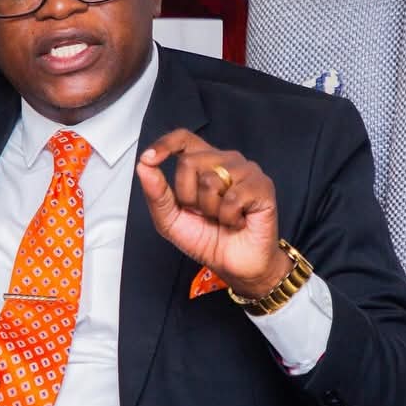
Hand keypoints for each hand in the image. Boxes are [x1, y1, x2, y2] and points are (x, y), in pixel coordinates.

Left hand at [135, 129, 291, 297]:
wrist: (236, 266)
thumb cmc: (208, 239)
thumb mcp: (171, 220)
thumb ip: (156, 193)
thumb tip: (143, 166)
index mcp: (204, 163)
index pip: (183, 139)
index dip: (165, 144)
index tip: (150, 158)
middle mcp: (226, 160)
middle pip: (189, 161)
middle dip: (187, 196)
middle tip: (203, 213)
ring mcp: (246, 171)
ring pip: (210, 180)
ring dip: (210, 210)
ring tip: (222, 217)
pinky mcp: (262, 186)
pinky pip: (232, 198)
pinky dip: (229, 217)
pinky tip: (238, 221)